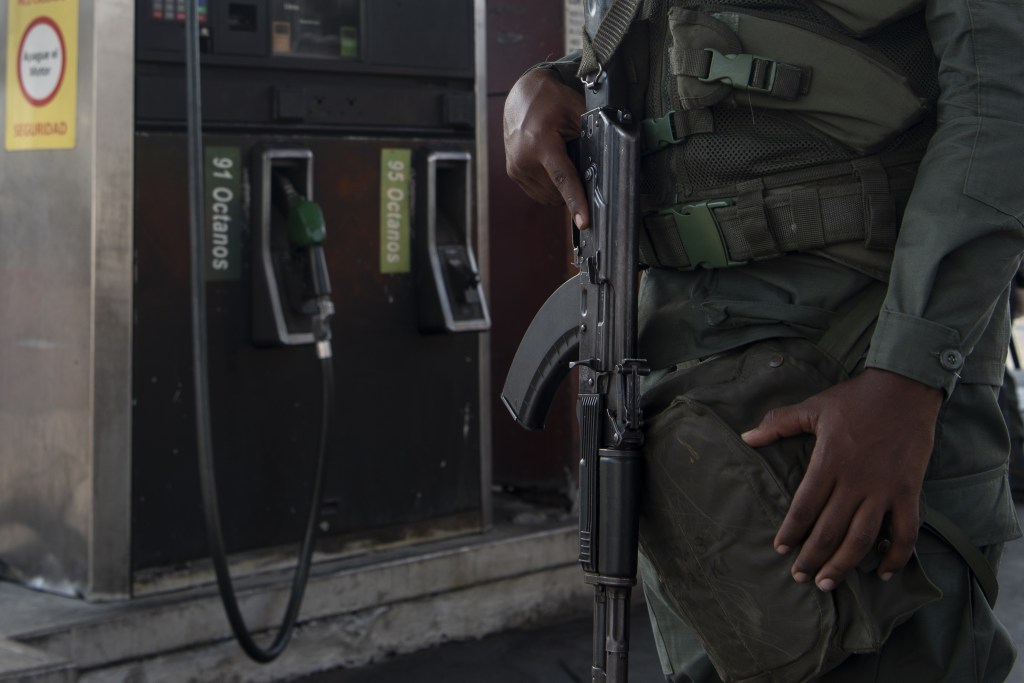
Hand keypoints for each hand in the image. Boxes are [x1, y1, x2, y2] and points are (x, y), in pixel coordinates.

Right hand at [503, 68, 590, 227]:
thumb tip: (609, 159)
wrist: (521, 95)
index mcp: (540, 143)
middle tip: (579, 162)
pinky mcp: (513, 173)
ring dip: (561, 188)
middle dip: (574, 186)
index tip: (584, 222)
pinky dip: (551, 187)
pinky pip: (538, 193)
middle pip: (558, 191)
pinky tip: (553, 167)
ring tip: (562, 160)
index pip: (563, 179)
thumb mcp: (576, 111)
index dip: (576, 201)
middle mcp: (524, 159)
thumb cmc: (549, 100)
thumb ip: (592, 136)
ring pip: (548, 196)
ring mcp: (516, 168)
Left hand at [741, 368, 942, 590]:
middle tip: (800, 577)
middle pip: (829, 530)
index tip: (780, 549)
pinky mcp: (908, 491)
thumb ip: (778, 424)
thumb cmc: (855, 398)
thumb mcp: (813, 408)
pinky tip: (881, 573)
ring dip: (843, 565)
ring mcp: (884, 488)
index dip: (791, 532)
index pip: (804, 507)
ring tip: (827, 584)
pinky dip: (895, 556)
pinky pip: (905, 532)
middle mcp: (855, 481)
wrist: (904, 388)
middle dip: (811, 558)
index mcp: (828, 462)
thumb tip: (746, 437)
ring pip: (862, 538)